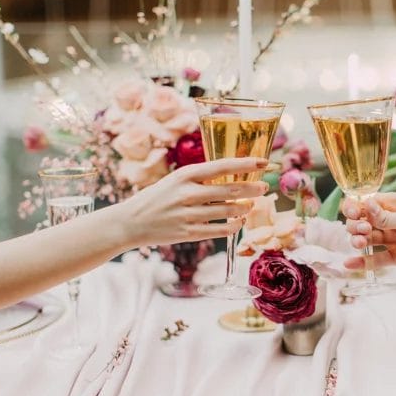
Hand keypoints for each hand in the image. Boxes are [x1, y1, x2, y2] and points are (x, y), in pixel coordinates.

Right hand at [113, 157, 268, 247]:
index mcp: (185, 175)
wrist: (130, 222)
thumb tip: (234, 176)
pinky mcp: (188, 233)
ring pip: (228, 211)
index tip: (264, 162)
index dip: (246, 165)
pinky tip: (239, 222)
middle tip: (265, 187)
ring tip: (251, 205)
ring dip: (244, 208)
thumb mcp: (176, 180)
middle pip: (230, 190)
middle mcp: (187, 193)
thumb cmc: (158, 198)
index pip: (222, 166)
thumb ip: (201, 178)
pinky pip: (220, 230)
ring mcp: (188, 214)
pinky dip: (234, 226)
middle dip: (252, 188)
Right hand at [342, 192, 395, 269]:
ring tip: (358, 245)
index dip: (357, 206)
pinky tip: (350, 264)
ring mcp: (395, 239)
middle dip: (357, 225)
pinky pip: (378, 259)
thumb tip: (366, 206)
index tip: (351, 212)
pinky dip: (364, 262)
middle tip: (361, 231)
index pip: (370, 203)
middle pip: (365, 222)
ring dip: (359, 241)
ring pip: (369, 240)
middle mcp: (393, 221)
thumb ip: (390, 217)